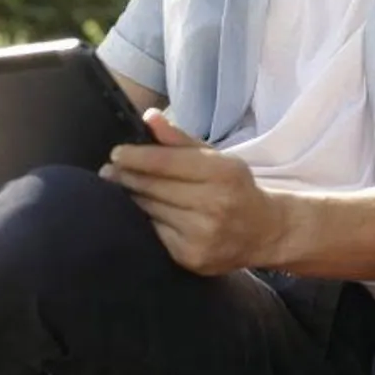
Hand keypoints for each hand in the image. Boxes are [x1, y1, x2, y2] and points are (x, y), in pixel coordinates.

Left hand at [100, 110, 288, 274]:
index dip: (136, 157)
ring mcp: (202, 235)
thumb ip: (180, 139)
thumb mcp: (216, 158)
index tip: (117, 153)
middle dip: (127, 177)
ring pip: (149, 210)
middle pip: (154, 187)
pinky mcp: (190, 257)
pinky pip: (154, 234)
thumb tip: (149, 117)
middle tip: (109, 170)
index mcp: (222, 173)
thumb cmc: (234, 188)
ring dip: (132, 198)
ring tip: (122, 188)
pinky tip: (140, 212)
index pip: (166, 163)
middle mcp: (214, 204)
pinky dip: (144, 221)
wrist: (265, 232)